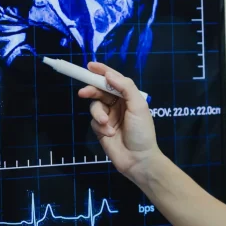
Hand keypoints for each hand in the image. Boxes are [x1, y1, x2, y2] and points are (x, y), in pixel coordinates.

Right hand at [80, 62, 159, 184]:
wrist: (138, 159)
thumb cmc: (142, 131)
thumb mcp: (138, 106)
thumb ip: (125, 87)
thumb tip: (109, 75)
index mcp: (128, 96)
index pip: (113, 80)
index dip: (102, 72)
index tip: (90, 66)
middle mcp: (118, 104)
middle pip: (100, 90)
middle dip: (92, 90)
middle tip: (84, 92)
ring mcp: (109, 116)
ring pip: (95, 106)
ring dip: (98, 113)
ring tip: (105, 124)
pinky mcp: (101, 129)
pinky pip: (94, 121)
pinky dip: (100, 126)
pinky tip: (109, 133)